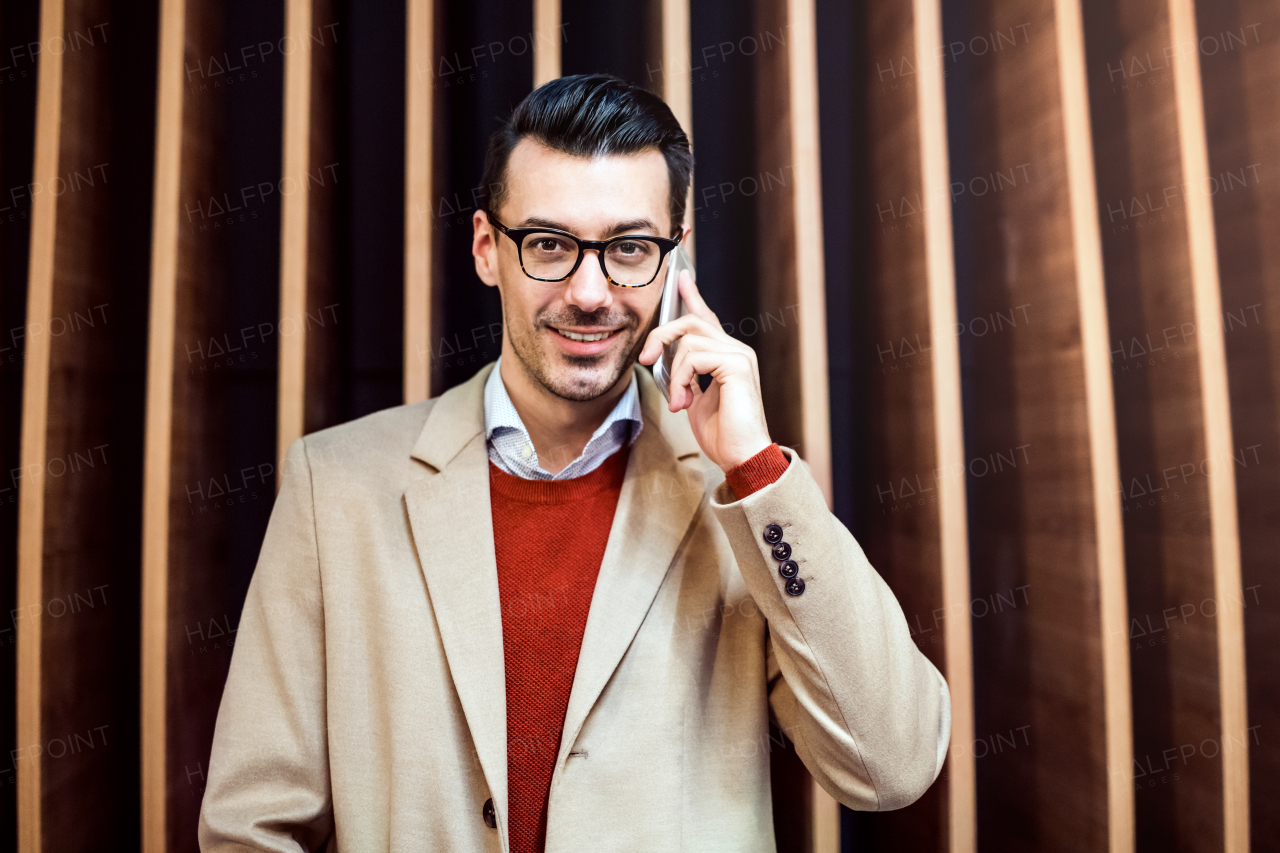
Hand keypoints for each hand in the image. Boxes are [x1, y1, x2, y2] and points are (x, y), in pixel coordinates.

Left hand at [637, 270, 772, 471]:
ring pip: (688, 341)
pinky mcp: (737, 365)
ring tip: (679, 401)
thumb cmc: (722, 434)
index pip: (706, 319)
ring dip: (673, 374)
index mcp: (727, 356)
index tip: (681, 278)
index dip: (692, 297)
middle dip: (662, 335)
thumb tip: (663, 362)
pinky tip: (685, 402)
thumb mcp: (694, 399)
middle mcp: (736, 350)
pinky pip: (695, 357)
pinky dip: (681, 380)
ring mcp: (739, 355)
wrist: (742, 457)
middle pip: (691, 321)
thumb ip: (684, 376)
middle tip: (646, 359)